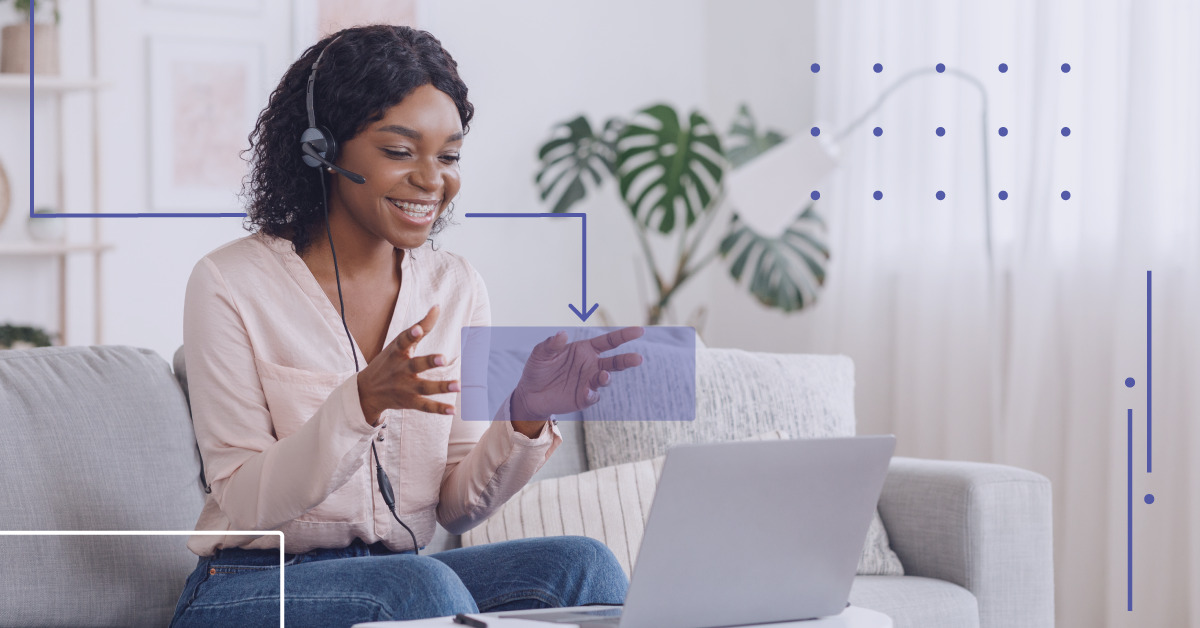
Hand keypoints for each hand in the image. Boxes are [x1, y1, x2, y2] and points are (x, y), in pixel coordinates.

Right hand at [356, 305, 459, 425]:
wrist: (366, 392)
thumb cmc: (389, 361)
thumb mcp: (399, 343)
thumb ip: (421, 326)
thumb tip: (437, 306)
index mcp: (397, 352)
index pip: (402, 341)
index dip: (410, 334)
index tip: (417, 329)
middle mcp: (400, 369)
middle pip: (415, 365)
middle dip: (428, 362)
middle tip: (442, 359)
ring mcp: (404, 387)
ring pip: (424, 387)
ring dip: (441, 387)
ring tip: (459, 385)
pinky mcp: (409, 402)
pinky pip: (425, 407)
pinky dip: (438, 409)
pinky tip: (453, 409)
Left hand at [510, 327, 645, 426]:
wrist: (530, 393)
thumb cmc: (538, 369)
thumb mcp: (541, 353)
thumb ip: (552, 344)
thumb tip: (562, 334)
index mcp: (585, 350)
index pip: (609, 341)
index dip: (624, 335)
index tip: (639, 331)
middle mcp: (591, 365)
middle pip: (615, 362)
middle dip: (627, 360)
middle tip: (638, 358)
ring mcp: (589, 382)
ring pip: (605, 379)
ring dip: (606, 377)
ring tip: (604, 376)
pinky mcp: (583, 398)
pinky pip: (592, 396)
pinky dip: (592, 394)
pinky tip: (587, 391)